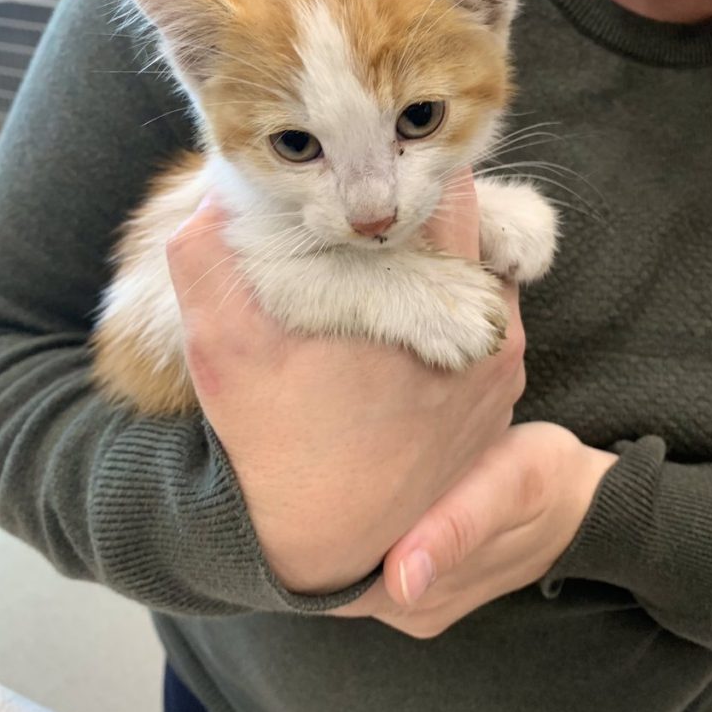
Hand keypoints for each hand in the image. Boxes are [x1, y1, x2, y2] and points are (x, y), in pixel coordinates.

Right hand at [165, 169, 525, 594]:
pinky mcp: (498, 402)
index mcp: (435, 305)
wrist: (319, 544)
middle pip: (476, 229)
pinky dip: (453, 307)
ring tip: (384, 265)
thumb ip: (209, 263)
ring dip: (442, 258)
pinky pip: (488, 324)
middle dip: (425, 210)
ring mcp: (501, 371)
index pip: (452, 190)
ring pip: (486, 274)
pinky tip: (402, 319)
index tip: (368, 173)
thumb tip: (215, 198)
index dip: (407, 168)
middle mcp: (489, 334)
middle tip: (370, 216)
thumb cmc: (272, 444)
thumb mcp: (223, 351)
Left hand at [332, 422, 617, 635]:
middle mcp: (406, 605)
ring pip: (349, 561)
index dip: (304, 536)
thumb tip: (401, 579)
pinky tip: (366, 477)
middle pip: (329, 572)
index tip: (295, 479)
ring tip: (331, 458)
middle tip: (308, 455)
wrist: (581, 497)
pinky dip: (365, 517)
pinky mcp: (421, 570)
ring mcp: (412, 592)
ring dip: (339, 517)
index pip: (325, 582)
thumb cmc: (539, 479)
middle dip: (316, 521)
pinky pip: (372, 551)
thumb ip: (454, 529)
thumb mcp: (504, 488)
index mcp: (417, 597)